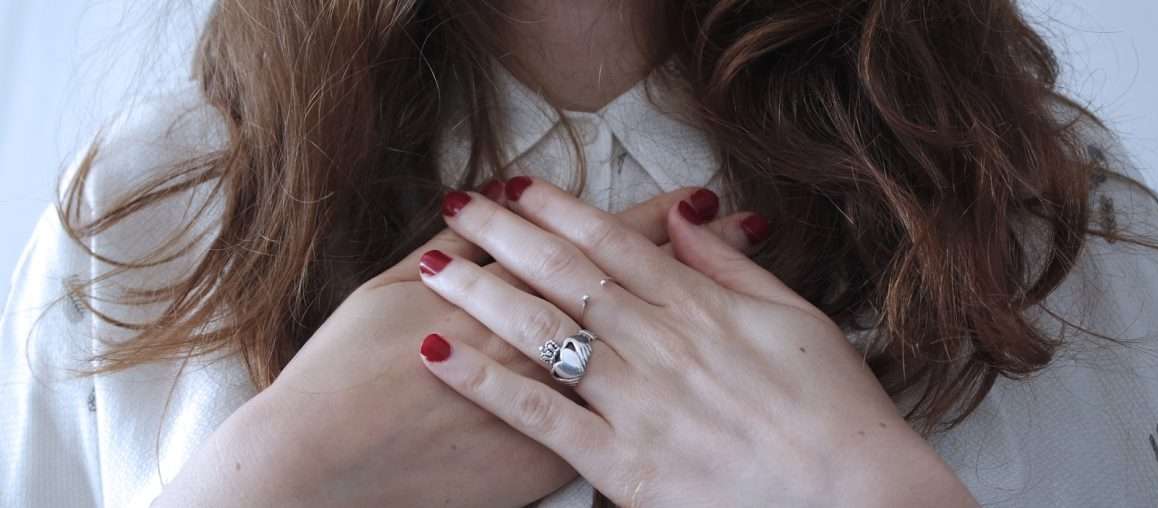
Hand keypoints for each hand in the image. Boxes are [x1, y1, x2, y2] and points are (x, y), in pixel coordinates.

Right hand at [153, 183, 764, 507]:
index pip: (596, 244)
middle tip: (739, 222)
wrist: (325, 463)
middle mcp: (541, 343)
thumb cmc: (345, 371)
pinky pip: (611, 422)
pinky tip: (690, 380)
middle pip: (634, 289)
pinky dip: (656, 396)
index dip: (652, 217)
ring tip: (732, 297)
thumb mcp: (387, 289)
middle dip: (691, 253)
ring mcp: (551, 405)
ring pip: (638, 352)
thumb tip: (485, 208)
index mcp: (508, 291)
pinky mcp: (546, 459)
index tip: (700, 195)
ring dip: (692, 316)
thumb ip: (446, 249)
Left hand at [415, 177, 977, 506]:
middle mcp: (661, 344)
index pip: (614, 243)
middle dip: (505, 235)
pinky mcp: (622, 464)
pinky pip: (539, 416)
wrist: (859, 499)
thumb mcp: (797, 317)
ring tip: (433, 266)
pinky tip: (438, 354)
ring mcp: (638, 402)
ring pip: (543, 333)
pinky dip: (484, 383)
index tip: (515, 186)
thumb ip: (733, 267)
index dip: (558, 209)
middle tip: (457, 205)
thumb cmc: (835, 410)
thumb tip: (690, 214)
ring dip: (482, 293)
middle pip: (565, 275)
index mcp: (701, 307)